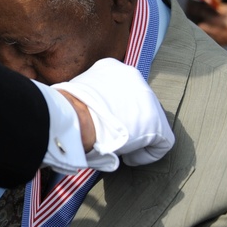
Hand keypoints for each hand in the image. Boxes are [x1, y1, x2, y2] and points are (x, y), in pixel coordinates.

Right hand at [53, 58, 174, 167]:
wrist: (75, 118)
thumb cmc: (67, 109)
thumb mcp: (75, 91)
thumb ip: (86, 95)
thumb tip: (83, 110)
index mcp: (111, 67)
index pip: (120, 88)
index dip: (114, 106)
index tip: (105, 119)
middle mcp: (133, 78)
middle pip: (138, 102)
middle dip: (128, 118)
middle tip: (113, 133)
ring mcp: (148, 99)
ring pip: (149, 121)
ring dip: (136, 135)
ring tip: (120, 147)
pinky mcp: (157, 124)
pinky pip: (160, 143)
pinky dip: (146, 153)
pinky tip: (130, 158)